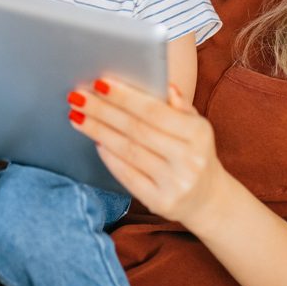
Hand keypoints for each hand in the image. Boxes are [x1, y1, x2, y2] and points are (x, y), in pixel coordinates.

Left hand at [67, 77, 229, 226]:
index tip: (99, 83)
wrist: (209, 200)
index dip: (125, 97)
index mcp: (198, 134)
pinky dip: (109, 158)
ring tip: (77, 116)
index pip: (155, 111)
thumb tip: (165, 84)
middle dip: (103, 111)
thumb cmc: (195, 154)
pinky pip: (127, 176)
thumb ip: (180, 107)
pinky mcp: (160, 202)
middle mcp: (188, 159)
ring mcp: (175, 183)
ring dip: (98, 132)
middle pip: (136, 130)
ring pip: (128, 151)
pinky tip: (96, 142)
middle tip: (77, 97)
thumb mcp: (197, 128)